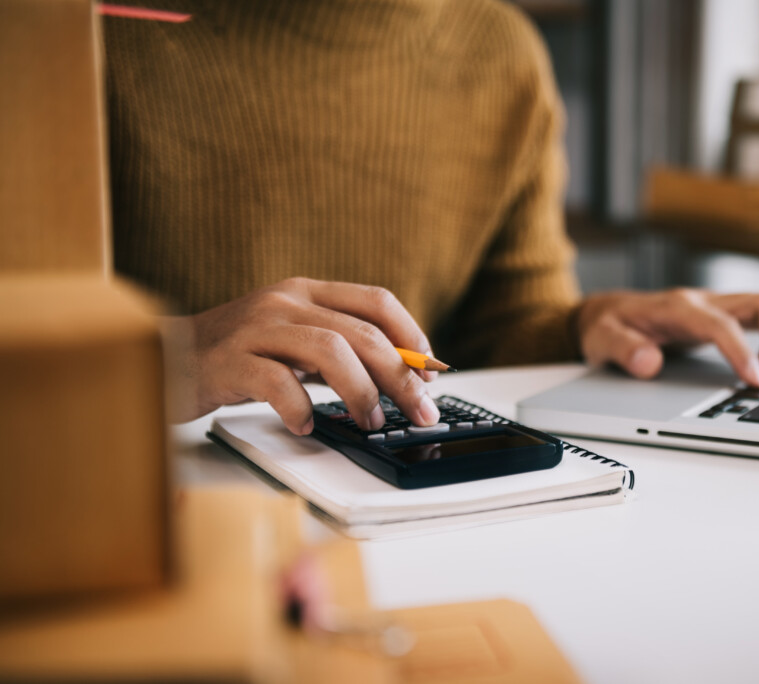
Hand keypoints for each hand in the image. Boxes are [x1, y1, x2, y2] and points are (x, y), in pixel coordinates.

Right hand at [161, 278, 439, 434]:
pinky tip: (305, 424)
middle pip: (363, 333)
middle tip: (420, 411)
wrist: (163, 358)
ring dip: (361, 392)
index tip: (431, 372)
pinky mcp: (228, 362)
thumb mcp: (292, 339)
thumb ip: (336, 347)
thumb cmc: (236, 354)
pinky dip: (299, 408)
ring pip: (330, 350)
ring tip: (371, 421)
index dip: (412, 336)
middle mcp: (285, 302)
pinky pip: (276, 382)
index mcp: (306, 292)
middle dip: (401, 377)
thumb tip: (398, 374)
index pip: (376, 300)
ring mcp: (256, 329)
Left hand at [577, 289, 758, 386]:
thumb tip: (648, 363)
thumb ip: (622, 350)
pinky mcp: (720, 316)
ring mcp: (714, 307)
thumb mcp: (601, 340)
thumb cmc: (605, 325)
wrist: (604, 311)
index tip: (756, 382)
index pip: (721, 325)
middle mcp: (702, 301)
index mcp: (677, 307)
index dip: (742, 352)